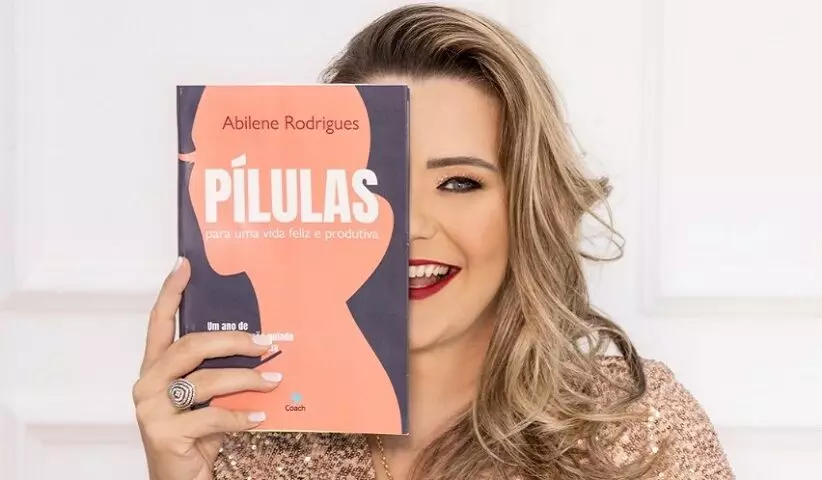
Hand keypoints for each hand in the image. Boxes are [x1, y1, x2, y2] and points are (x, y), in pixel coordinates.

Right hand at [132, 257, 282, 479]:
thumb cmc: (196, 435)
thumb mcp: (208, 398)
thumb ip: (219, 372)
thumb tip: (260, 346)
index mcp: (155, 369)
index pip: (159, 323)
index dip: (170, 292)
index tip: (184, 265)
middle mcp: (147, 384)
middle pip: (190, 346)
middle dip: (233, 341)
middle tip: (266, 344)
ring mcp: (151, 409)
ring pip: (206, 381)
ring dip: (247, 379)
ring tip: (273, 380)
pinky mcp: (164, 434)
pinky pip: (213, 416)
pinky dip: (241, 416)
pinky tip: (260, 416)